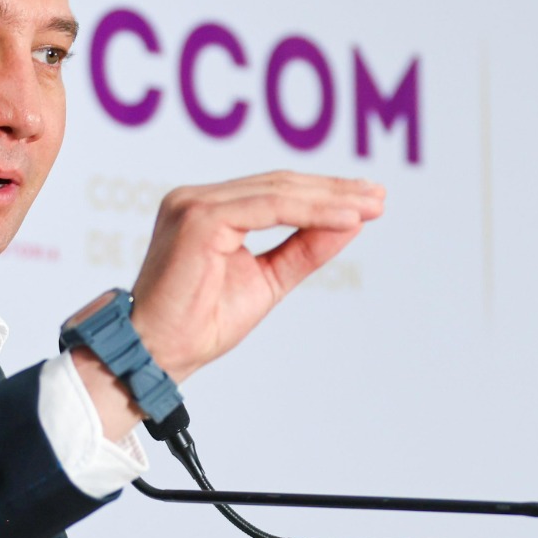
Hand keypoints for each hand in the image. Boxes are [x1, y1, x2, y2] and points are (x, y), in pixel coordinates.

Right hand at [69, 172, 383, 439]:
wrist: (158, 353)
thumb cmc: (199, 323)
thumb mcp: (267, 280)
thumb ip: (303, 249)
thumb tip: (350, 223)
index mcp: (208, 209)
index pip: (274, 192)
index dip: (323, 194)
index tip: (368, 202)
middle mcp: (197, 198)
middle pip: (279, 184)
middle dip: (334, 190)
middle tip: (379, 197)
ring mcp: (195, 203)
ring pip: (277, 191)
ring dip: (329, 198)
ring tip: (370, 206)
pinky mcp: (199, 218)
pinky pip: (267, 207)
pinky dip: (310, 211)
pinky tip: (344, 218)